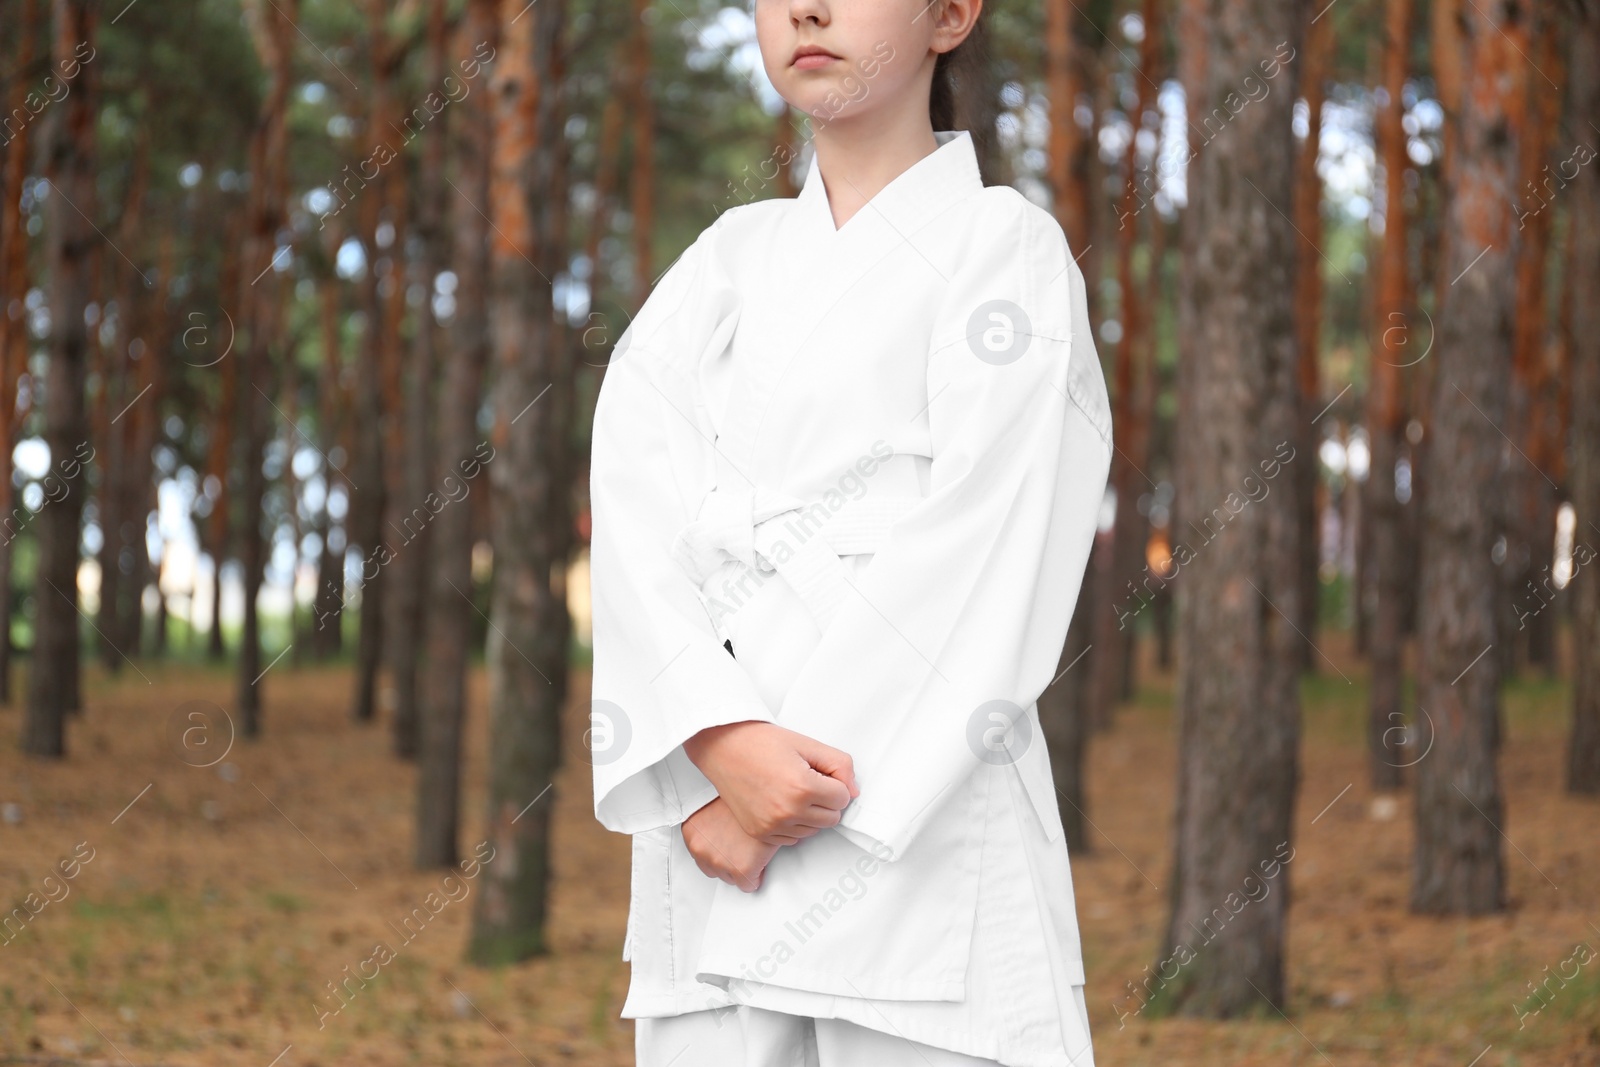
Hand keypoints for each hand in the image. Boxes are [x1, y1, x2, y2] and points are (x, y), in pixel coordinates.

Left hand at [682, 796, 779, 891]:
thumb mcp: (714, 807)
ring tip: (752, 848)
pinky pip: (749, 885)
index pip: (701, 857)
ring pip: (731, 878)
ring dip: (742, 866)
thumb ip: (709, 826)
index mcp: (691, 834)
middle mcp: (700, 850)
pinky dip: (757, 876)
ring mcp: (719, 861)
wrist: (762, 794)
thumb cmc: (739, 798)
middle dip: (730, 860)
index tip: (730, 843)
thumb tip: (716, 835)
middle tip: (743, 844)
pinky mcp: (741, 870)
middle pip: (715, 870)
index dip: (721, 849)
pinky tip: (761, 857)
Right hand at [683, 720, 857, 845]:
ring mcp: (772, 825)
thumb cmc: (762, 742)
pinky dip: (794, 824)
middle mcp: (788, 811)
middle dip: (826, 800)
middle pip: (832, 818)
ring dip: (811, 814)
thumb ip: (840, 765)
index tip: (818, 772)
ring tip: (791, 790)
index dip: (835, 783)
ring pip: (814, 830)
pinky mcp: (760, 833)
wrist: (723, 747)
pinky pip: (793, 838)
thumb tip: (854, 792)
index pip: (843, 798)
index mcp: (803, 787)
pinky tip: (781, 802)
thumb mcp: (808, 744)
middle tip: (806, 779)